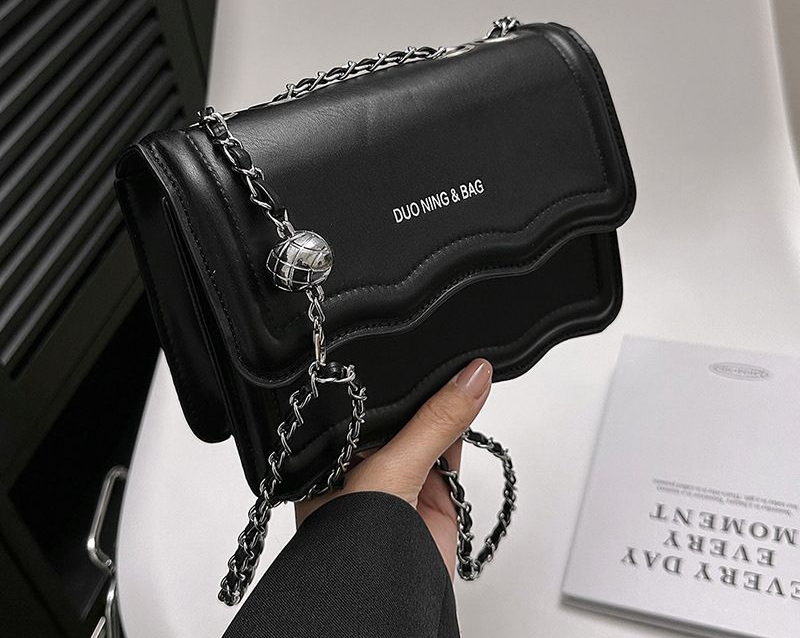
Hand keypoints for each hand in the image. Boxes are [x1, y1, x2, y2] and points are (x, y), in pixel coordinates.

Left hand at [295, 358, 492, 577]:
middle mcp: (368, 460)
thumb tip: (472, 378)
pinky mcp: (434, 496)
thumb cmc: (351, 547)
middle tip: (450, 354)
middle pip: (406, 411)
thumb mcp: (392, 469)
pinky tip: (469, 403)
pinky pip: (453, 452)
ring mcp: (403, 478)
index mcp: (339, 448)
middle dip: (427, 387)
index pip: (372, 398)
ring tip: (464, 371)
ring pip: (433, 427)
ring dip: (449, 405)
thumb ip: (436, 423)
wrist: (384, 607)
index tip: (421, 341)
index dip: (397, 374)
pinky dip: (463, 431)